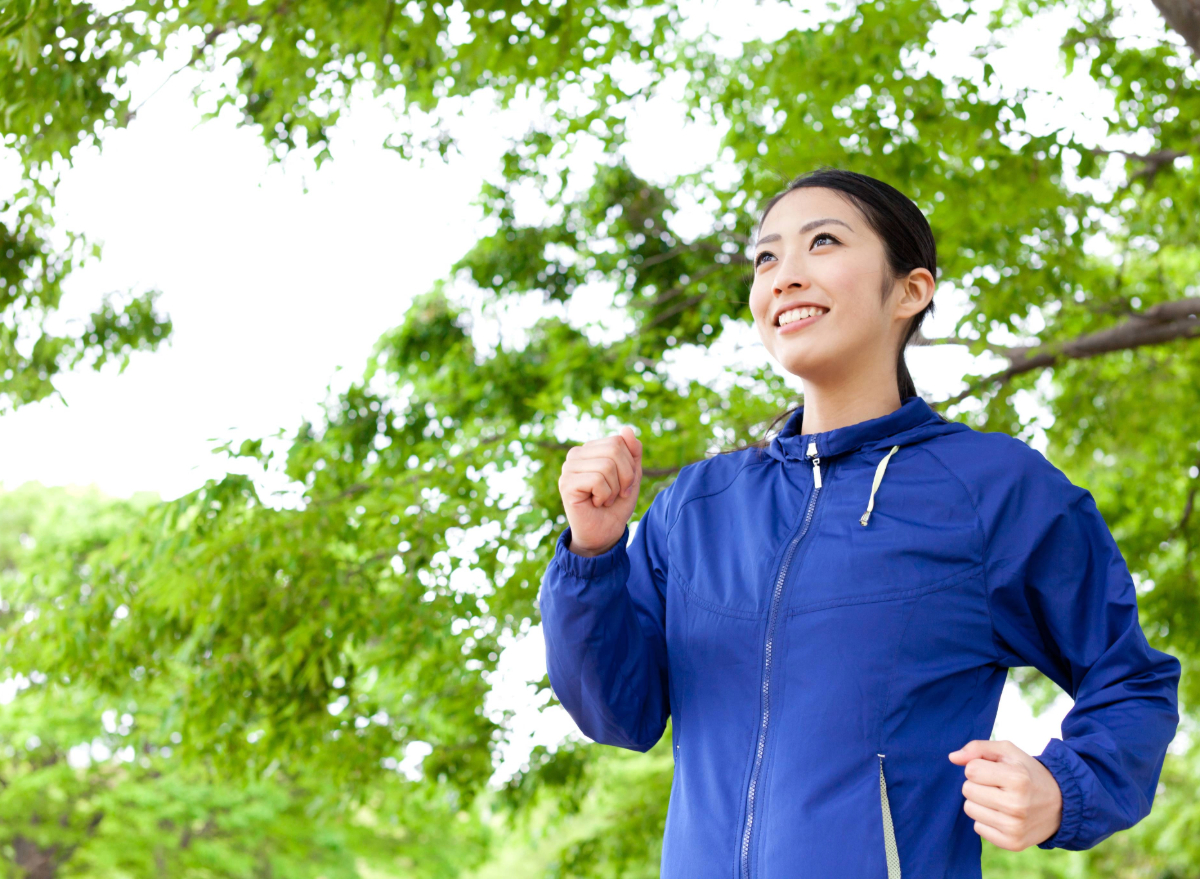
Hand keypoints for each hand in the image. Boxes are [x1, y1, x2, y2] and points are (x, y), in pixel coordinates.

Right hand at [557, 425, 642, 556]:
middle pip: (614, 450)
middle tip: (616, 494)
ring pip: (607, 465)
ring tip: (604, 499)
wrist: (605, 533)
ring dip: (613, 489)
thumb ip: (632, 452)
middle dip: (624, 476)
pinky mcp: (566, 483)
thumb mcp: (632, 475)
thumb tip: (626, 429)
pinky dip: (604, 495)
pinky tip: (595, 503)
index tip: (624, 484)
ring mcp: (568, 468)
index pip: (618, 441)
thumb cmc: (616, 505)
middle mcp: (576, 454)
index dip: (629, 465)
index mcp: (590, 449)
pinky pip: (597, 480)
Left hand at [948, 739, 1062, 850]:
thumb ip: (977, 748)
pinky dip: (987, 820)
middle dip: (978, 784)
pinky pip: (977, 827)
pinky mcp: (1012, 843)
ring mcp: (1015, 827)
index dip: (979, 767)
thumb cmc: (1027, 773)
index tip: (997, 771)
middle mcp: (1017, 805)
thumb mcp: (1008, 752)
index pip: (971, 770)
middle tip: (999, 786)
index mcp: (1017, 778)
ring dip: (980, 802)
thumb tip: (952, 758)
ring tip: (1001, 800)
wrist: (1061, 804)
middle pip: (967, 790)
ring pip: (969, 809)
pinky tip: (1004, 815)